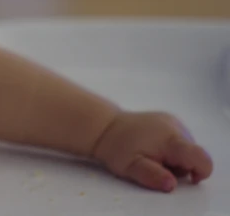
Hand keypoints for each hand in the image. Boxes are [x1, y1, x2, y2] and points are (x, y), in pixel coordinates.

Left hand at [91, 111, 212, 191]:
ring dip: (175, 159)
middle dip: (180, 167)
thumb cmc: (117, 148)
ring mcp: (172, 121)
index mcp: (170, 138)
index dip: (201, 172)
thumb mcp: (131, 167)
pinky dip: (171, 149)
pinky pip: (180, 141)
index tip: (187, 179)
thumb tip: (172, 184)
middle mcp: (175, 126)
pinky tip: (153, 147)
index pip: (200, 157)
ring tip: (152, 155)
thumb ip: (152, 176)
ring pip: (187, 149)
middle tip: (156, 165)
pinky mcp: (168, 120)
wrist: (104, 127)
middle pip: (193, 156)